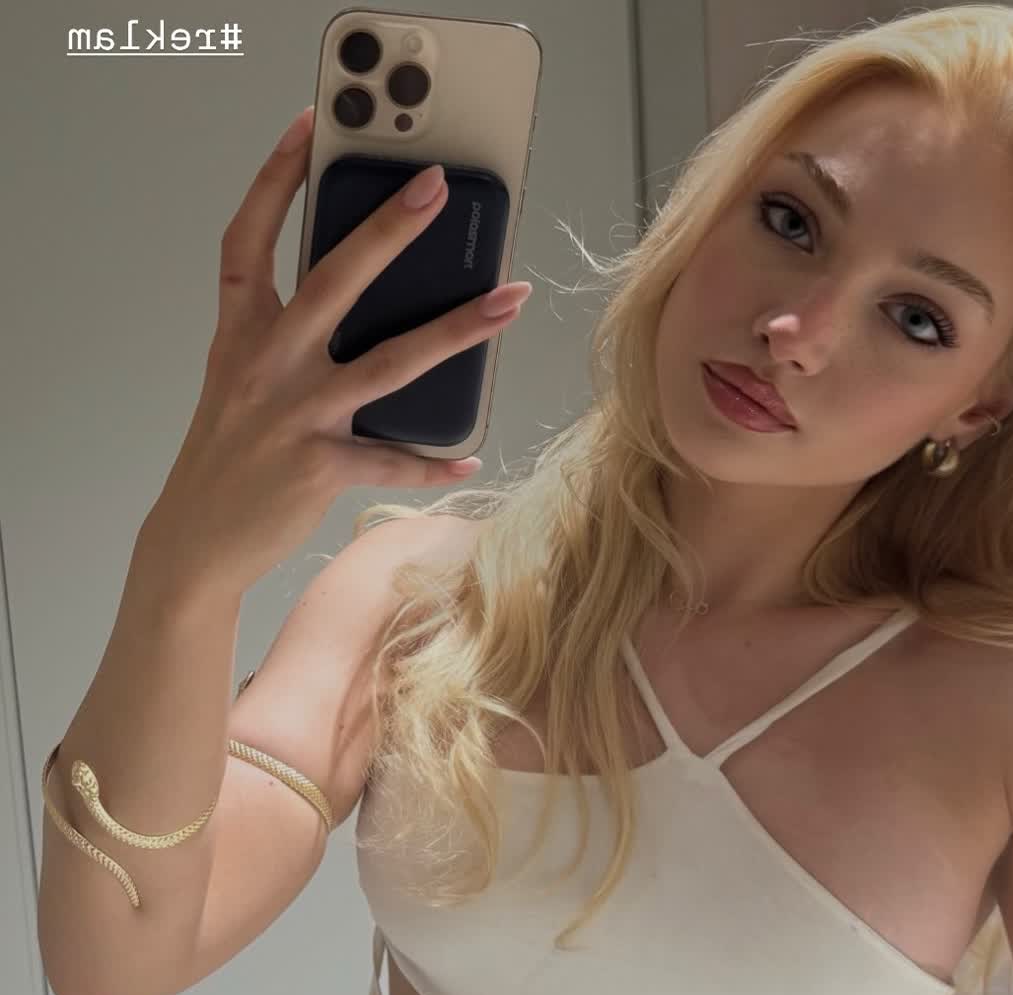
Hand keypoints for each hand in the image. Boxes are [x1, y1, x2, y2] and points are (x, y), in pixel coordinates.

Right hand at [143, 106, 530, 592]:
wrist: (196, 539)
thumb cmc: (227, 457)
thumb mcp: (239, 380)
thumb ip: (284, 337)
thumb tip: (361, 307)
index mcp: (241, 332)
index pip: (248, 238)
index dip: (275, 179)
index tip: (307, 128)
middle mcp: (268, 363)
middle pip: (334, 281)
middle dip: (388, 231)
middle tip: (436, 191)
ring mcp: (296, 414)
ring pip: (389, 363)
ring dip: (456, 331)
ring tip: (507, 303)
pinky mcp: (319, 466)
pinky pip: (392, 460)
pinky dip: (433, 461)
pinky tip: (470, 457)